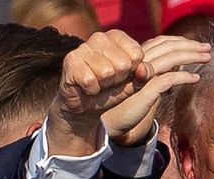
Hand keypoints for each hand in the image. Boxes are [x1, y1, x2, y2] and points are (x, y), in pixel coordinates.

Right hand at [47, 30, 148, 156]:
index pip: (137, 54)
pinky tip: (87, 87)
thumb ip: (143, 75)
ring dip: (104, 85)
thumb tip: (144, 69)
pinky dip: (92, 90)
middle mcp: (100, 38)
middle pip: (123, 64)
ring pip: (106, 72)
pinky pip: (90, 80)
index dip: (133, 71)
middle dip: (118, 79)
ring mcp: (83, 48)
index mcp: (117, 37)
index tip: (123, 75)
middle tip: (108, 81)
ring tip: (98, 83)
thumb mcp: (133, 84)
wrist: (87, 106)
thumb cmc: (112, 90)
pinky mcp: (70, 61)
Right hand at [102, 36, 211, 145]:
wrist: (111, 121)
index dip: (181, 41)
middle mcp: (138, 62)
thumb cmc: (128, 102)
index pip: (162, 41)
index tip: (197, 45)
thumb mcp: (144, 83)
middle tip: (207, 48)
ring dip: (191, 56)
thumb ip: (157, 72)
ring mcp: (140, 75)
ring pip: (169, 58)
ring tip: (207, 57)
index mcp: (138, 58)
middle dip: (190, 45)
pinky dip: (183, 77)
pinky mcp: (144, 91)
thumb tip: (177, 65)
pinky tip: (195, 78)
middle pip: (167, 46)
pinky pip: (167, 79)